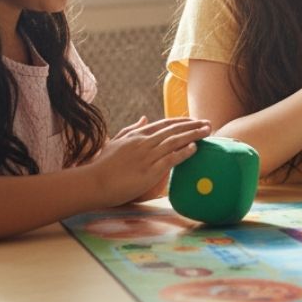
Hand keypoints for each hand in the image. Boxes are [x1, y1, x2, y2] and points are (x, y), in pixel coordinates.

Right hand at [90, 116, 210, 205]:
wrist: (93, 183)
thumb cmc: (102, 165)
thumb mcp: (116, 141)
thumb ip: (132, 129)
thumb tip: (145, 118)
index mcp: (137, 135)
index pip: (165, 124)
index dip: (182, 121)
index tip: (194, 120)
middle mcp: (144, 142)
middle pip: (174, 130)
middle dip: (193, 125)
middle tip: (208, 123)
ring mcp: (147, 156)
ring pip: (175, 141)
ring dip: (194, 135)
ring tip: (207, 132)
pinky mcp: (149, 170)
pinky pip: (171, 159)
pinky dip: (184, 152)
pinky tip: (195, 148)